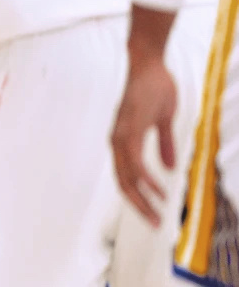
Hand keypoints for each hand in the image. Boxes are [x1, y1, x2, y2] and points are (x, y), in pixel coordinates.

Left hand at [112, 58, 176, 226]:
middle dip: (138, 205)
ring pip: (126, 175)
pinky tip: (158, 189)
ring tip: (157, 213)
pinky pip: (134, 160)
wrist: (149, 63)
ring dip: (141, 197)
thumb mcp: (163, 120)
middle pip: (123, 181)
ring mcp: (121, 134)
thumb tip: (168, 167)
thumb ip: (163, 144)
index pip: (126, 176)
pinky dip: (145, 177)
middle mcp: (117, 140)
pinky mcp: (128, 128)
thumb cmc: (155, 88)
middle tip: (154, 224)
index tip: (152, 214)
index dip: (138, 197)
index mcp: (123, 140)